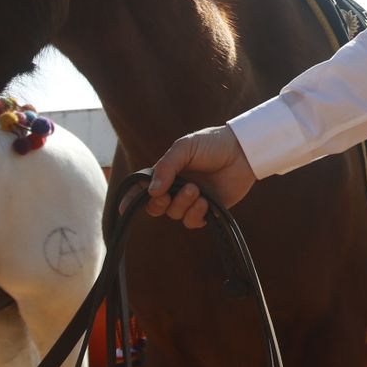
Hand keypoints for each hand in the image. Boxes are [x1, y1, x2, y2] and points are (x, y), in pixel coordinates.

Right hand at [130, 125, 256, 229]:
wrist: (242, 151)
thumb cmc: (212, 144)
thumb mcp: (185, 147)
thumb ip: (167, 166)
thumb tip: (152, 190)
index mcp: (167, 172)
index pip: (143, 188)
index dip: (132, 199)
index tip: (124, 209)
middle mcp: (176, 188)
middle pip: (155, 206)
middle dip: (158, 204)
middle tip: (167, 194)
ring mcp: (192, 200)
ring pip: (174, 214)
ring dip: (182, 204)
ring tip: (197, 190)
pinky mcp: (208, 210)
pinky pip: (193, 221)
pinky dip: (196, 214)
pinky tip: (205, 203)